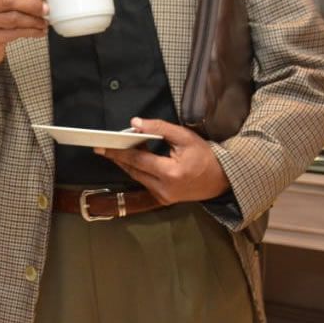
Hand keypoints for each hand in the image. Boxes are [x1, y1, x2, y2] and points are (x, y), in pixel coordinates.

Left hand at [97, 117, 230, 204]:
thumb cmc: (204, 156)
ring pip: (137, 177)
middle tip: (101, 147)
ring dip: (126, 163)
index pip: (138, 160)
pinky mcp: (163, 200)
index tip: (101, 146)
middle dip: (117, 157)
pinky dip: (137, 170)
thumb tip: (135, 123)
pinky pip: (144, 182)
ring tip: (114, 149)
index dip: (118, 152)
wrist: (222, 180)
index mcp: (170, 173)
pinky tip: (132, 159)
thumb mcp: (185, 137)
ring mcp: (163, 197)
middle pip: (133, 170)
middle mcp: (164, 189)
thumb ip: (160, 128)